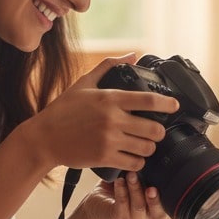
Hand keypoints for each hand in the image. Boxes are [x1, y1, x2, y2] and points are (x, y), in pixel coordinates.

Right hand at [24, 55, 178, 173]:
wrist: (43, 138)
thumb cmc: (63, 110)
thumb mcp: (83, 83)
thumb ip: (109, 67)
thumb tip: (133, 55)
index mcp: (109, 98)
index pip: (148, 101)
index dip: (168, 104)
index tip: (175, 106)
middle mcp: (112, 119)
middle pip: (154, 129)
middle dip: (159, 131)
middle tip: (155, 131)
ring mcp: (109, 140)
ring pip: (147, 148)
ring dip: (149, 148)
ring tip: (144, 145)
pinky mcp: (104, 158)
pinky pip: (134, 163)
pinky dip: (138, 162)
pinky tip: (133, 157)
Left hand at [75, 171, 167, 218]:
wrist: (96, 203)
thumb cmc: (118, 189)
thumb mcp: (135, 178)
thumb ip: (145, 172)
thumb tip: (152, 150)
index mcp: (155, 206)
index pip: (168, 205)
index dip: (169, 195)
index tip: (166, 180)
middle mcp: (147, 215)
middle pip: (157, 212)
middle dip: (154, 198)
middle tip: (150, 185)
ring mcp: (133, 218)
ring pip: (139, 206)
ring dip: (136, 189)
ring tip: (131, 175)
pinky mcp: (118, 218)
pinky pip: (122, 205)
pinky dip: (121, 191)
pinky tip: (119, 180)